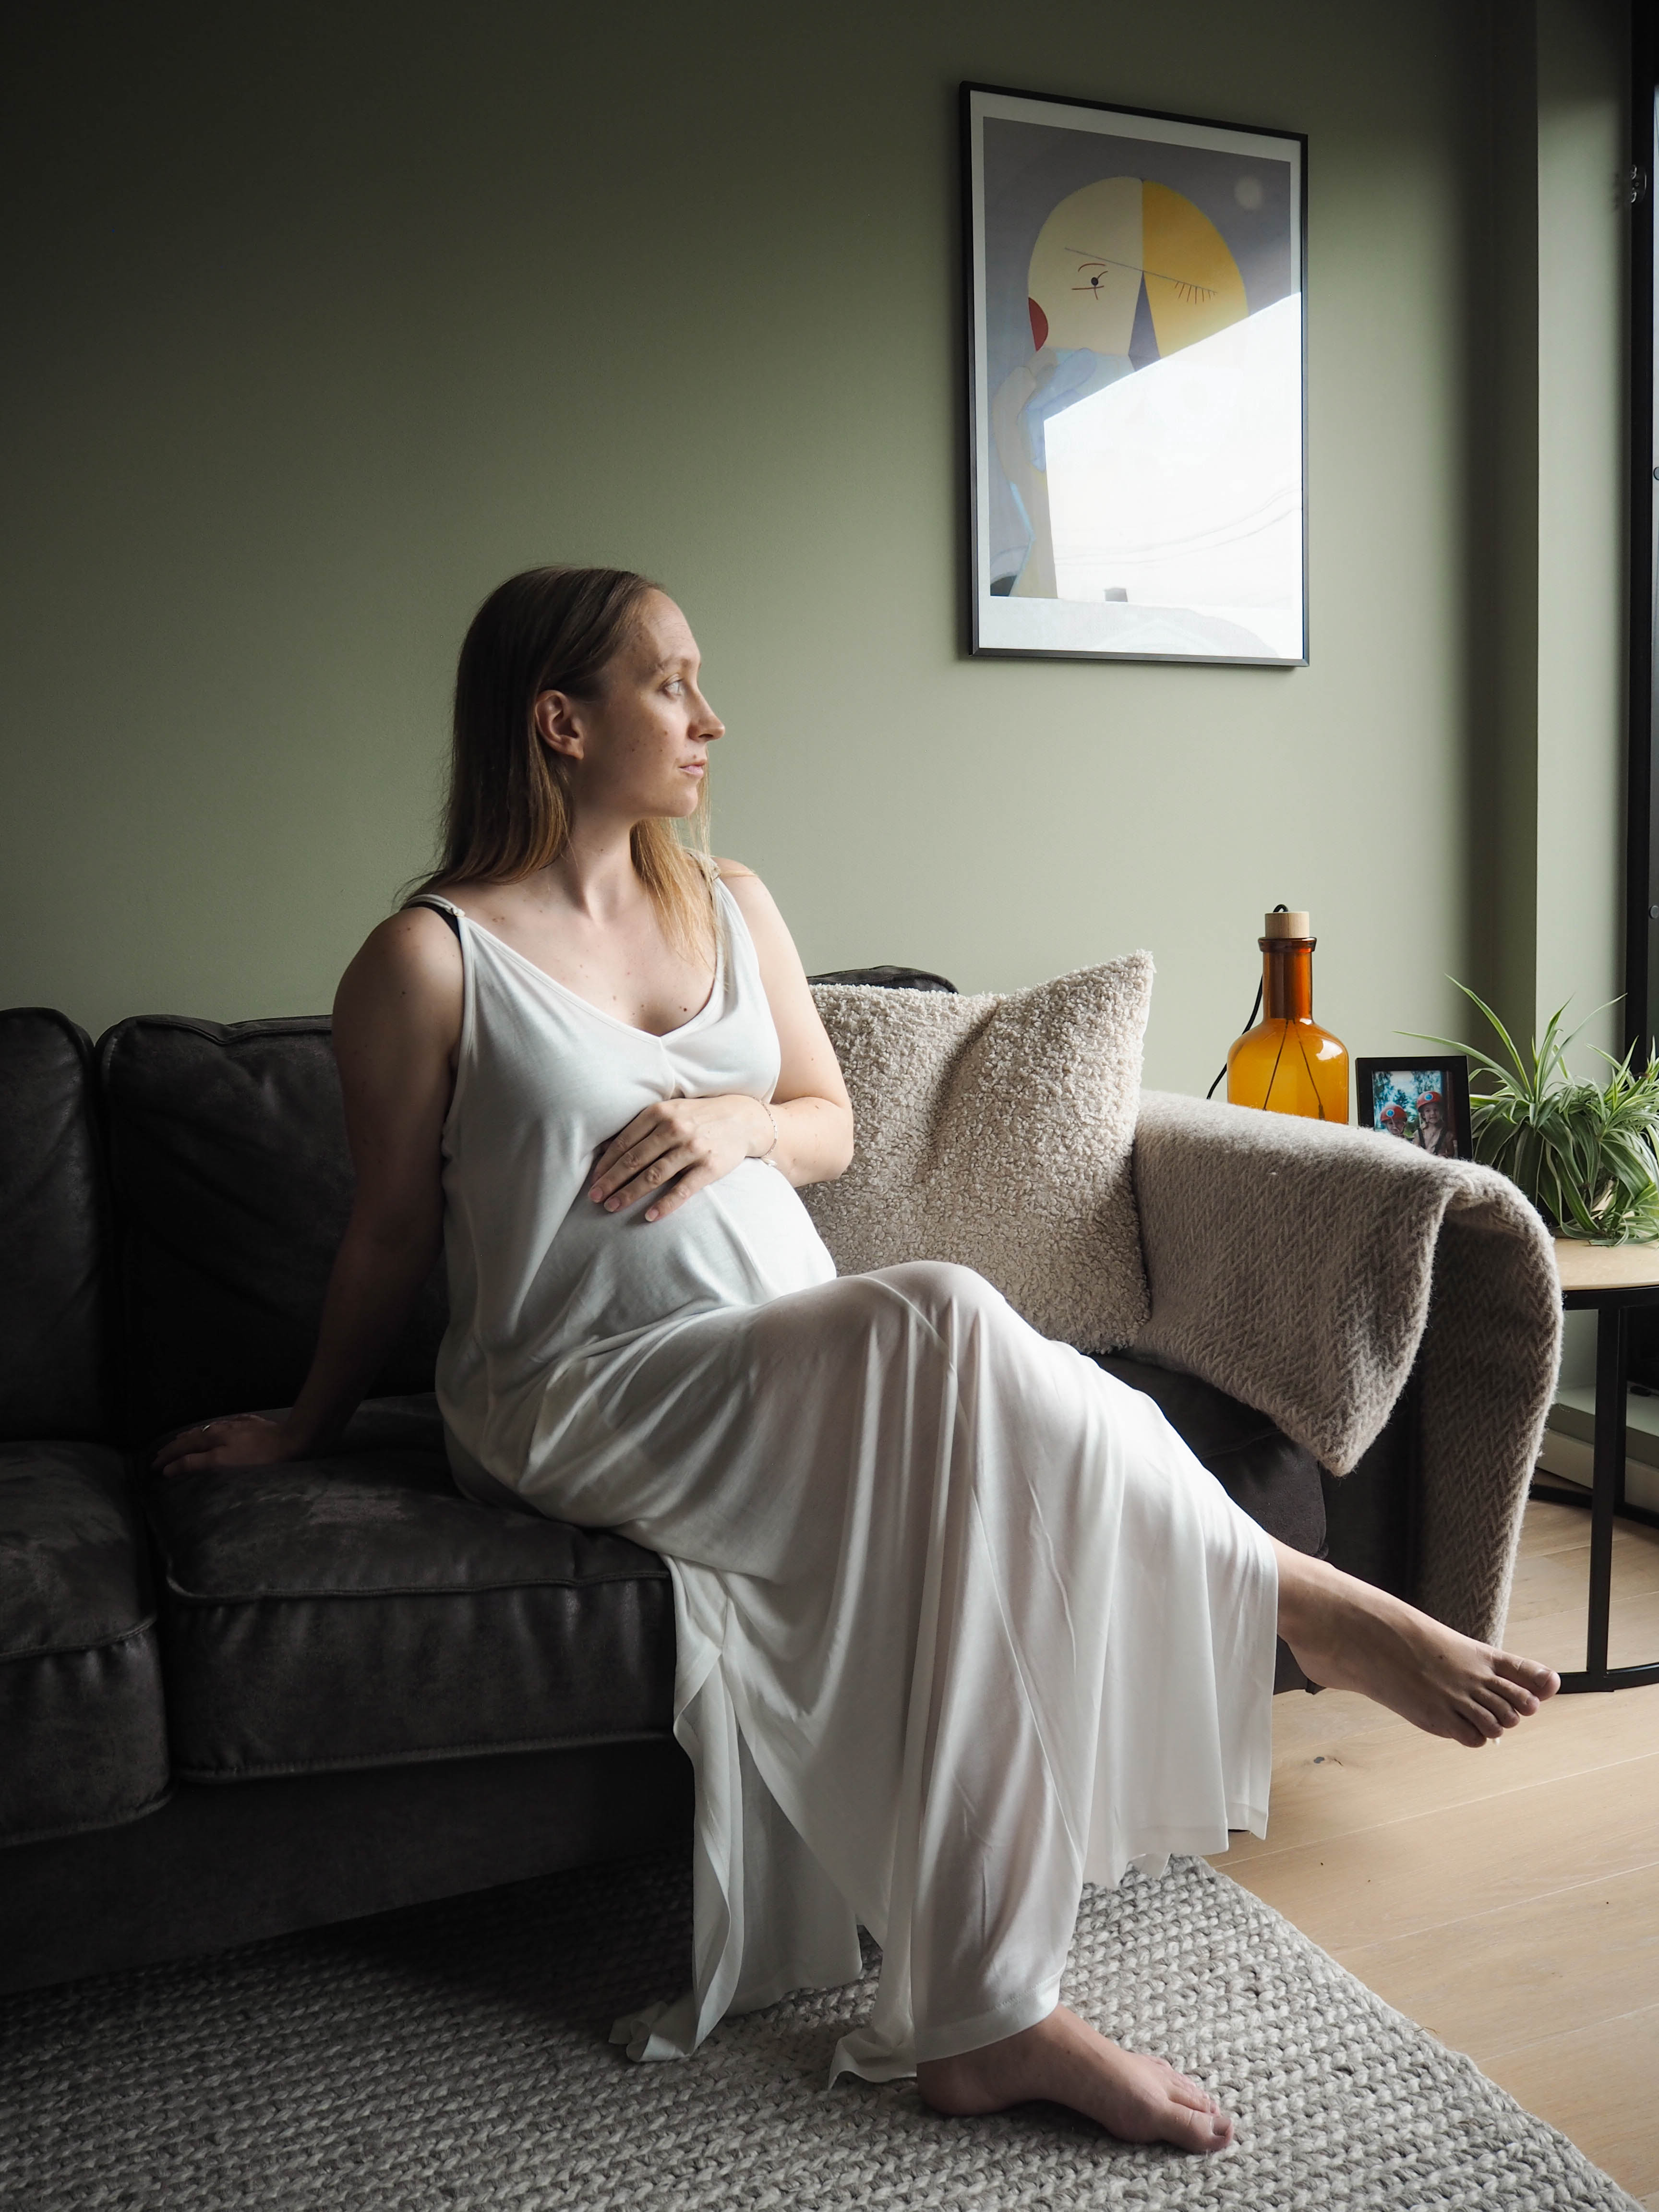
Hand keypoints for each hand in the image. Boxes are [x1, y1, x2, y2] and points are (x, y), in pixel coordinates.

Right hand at [151, 1412, 297, 1476]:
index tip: (153, 1466)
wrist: (291, 1440)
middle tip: (160, 1455)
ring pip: (208, 1429)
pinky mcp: (252, 1425)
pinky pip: (227, 1425)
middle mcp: (221, 1427)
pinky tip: (217, 1430)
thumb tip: (170, 1467)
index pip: (182, 1446)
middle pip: (192, 1436)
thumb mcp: (222, 1462)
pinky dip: (214, 1430)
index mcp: (212, 1437)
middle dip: (174, 1446)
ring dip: (192, 1437)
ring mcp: (237, 1425)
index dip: (167, 1456)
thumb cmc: (257, 1456)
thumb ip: (195, 1463)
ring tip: (182, 1442)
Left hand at [589, 1094, 773, 1223]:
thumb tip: (605, 1148)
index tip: (593, 1180)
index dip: (606, 1164)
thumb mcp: (669, 1110)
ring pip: (653, 1175)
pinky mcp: (709, 1166)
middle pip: (634, 1160)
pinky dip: (665, 1204)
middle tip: (594, 1198)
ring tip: (612, 1207)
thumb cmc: (698, 1116)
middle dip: (611, 1181)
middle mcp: (674, 1128)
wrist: (742, 1118)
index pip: (625, 1142)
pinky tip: (650, 1215)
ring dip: (629, 1193)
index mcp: (660, 1113)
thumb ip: (641, 1127)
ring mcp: (692, 1148)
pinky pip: (682, 1189)